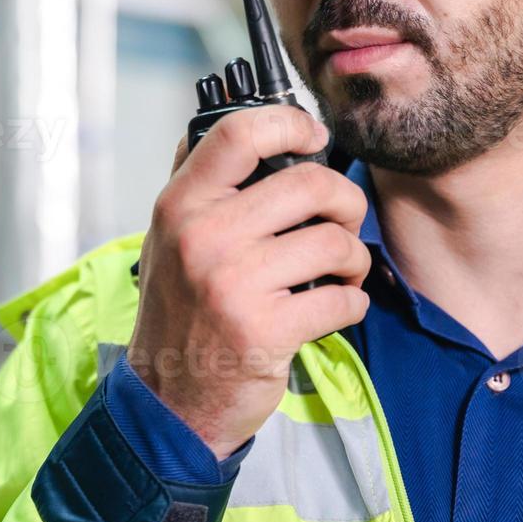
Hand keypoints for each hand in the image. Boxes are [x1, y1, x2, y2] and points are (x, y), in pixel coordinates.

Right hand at [127, 104, 370, 458]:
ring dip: (354, 258)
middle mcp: (203, 238)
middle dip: (345, 201)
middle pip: (309, 184)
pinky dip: (351, 303)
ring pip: (334, 241)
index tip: (313, 137)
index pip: (237, 135)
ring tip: (342, 271)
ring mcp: (233, 284)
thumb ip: (197, 183)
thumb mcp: (168, 238)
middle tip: (343, 220)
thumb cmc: (178, 313)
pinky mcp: (265, 330)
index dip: (289, 124)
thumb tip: (228, 121)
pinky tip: (334, 307)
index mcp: (181, 206)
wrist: (169, 399)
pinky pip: (342, 298)